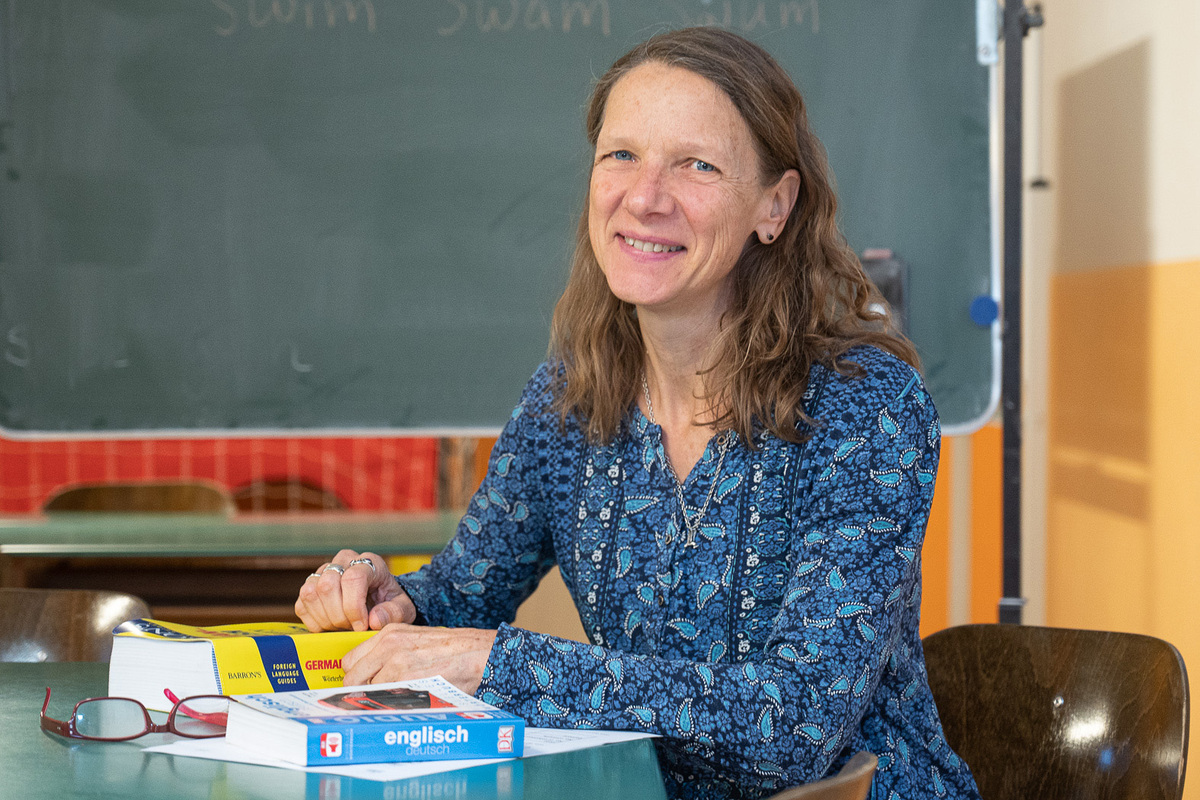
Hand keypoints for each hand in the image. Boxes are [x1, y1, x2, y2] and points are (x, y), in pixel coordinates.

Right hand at [295, 549, 416, 632]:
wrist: (378, 602)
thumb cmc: (390, 604)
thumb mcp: (403, 610)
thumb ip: (394, 614)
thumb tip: (374, 620)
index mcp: (370, 562)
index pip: (353, 578)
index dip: (354, 607)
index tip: (362, 626)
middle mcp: (344, 561)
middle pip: (328, 585)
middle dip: (339, 615)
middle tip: (352, 627)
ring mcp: (324, 571)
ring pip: (311, 592)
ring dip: (325, 618)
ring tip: (342, 626)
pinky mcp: (310, 586)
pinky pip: (301, 604)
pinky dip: (313, 621)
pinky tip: (330, 626)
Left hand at [342, 623, 497, 693]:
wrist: (480, 653)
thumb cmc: (454, 650)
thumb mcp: (417, 640)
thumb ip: (392, 652)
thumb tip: (372, 676)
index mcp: (390, 634)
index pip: (351, 660)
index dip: (357, 675)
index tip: (364, 685)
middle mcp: (389, 645)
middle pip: (352, 677)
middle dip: (361, 691)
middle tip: (377, 699)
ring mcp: (396, 663)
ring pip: (368, 692)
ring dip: (380, 700)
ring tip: (400, 700)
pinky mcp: (407, 680)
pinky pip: (385, 700)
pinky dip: (393, 706)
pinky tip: (409, 703)